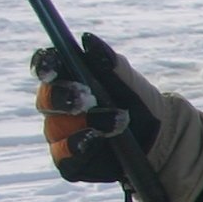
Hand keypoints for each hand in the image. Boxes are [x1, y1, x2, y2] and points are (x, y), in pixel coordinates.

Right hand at [28, 36, 202, 201]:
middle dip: (63, 97)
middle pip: (46, 100)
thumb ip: (109, 61)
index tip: (52, 68)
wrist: (159, 140)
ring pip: (57, 129)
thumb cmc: (137, 103)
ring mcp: (61, 135)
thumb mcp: (130, 82)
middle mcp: (58, 108)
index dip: (43, 66)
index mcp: (67, 80)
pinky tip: (97, 140)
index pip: (45, 68)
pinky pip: (66, 157)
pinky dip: (80, 148)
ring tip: (119, 121)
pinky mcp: (70, 161)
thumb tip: (87, 40)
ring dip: (87, 123)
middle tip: (87, 97)